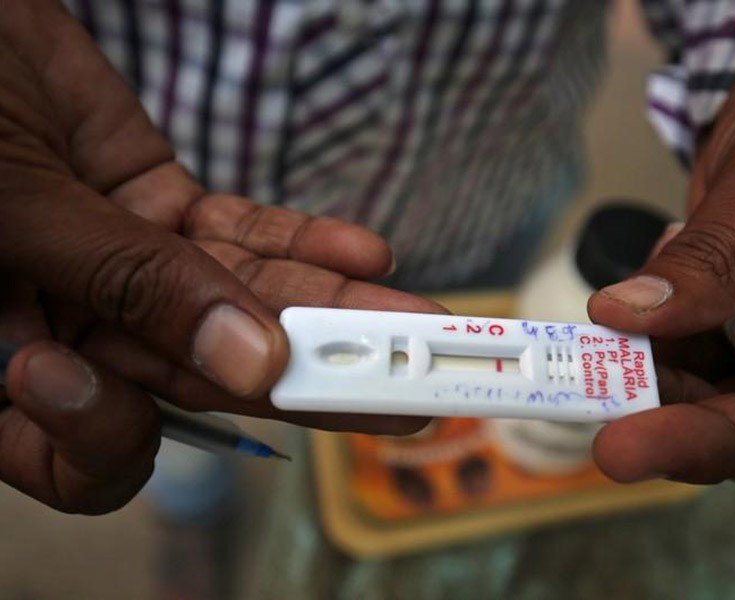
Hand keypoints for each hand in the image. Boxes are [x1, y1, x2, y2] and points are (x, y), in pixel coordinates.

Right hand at [0, 2, 440, 512]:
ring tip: (416, 319)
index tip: (188, 403)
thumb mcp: (18, 206)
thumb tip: (244, 360)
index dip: (139, 439)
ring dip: (333, 310)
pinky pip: (242, 238)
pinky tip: (365, 254)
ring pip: (242, 305)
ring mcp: (127, 269)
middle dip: (314, 382)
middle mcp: (73, 326)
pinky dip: (303, 243)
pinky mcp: (163, 210)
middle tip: (406, 392)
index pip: (83, 449)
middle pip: (203, 378)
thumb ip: (129, 285)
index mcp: (8, 358)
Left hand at [587, 37, 734, 481]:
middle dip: (701, 434)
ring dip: (663, 395)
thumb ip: (719, 250)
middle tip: (619, 443)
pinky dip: (654, 354)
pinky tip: (631, 314)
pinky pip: (698, 368)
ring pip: (733, 407)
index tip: (733, 363)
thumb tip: (631, 314)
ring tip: (601, 363)